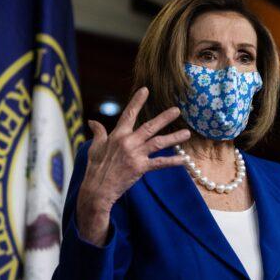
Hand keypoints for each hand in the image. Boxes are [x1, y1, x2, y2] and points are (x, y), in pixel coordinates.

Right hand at [76, 87, 189, 245]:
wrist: (97, 189)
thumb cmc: (95, 168)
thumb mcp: (94, 147)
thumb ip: (98, 132)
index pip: (129, 114)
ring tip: (187, 133)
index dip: (137, 101)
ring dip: (174, 137)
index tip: (145, 90)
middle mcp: (128, 142)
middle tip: (177, 110)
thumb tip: (92, 121)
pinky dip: (172, 161)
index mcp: (117, 135)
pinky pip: (159, 163)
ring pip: (158, 142)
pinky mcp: (140, 168)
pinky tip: (184, 159)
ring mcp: (135, 155)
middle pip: (149, 126)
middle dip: (164, 118)